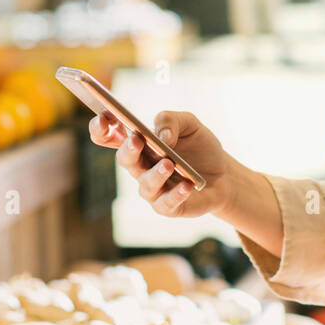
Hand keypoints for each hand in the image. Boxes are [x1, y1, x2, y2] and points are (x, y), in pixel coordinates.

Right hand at [89, 110, 235, 218]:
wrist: (224, 174)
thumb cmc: (200, 147)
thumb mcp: (190, 124)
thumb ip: (171, 120)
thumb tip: (162, 136)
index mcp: (139, 142)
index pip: (108, 136)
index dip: (100, 128)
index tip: (103, 118)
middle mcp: (140, 166)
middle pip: (124, 159)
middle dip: (128, 150)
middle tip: (137, 140)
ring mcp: (152, 188)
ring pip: (145, 184)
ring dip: (155, 174)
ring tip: (169, 163)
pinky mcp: (167, 206)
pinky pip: (165, 203)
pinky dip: (176, 194)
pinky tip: (187, 185)